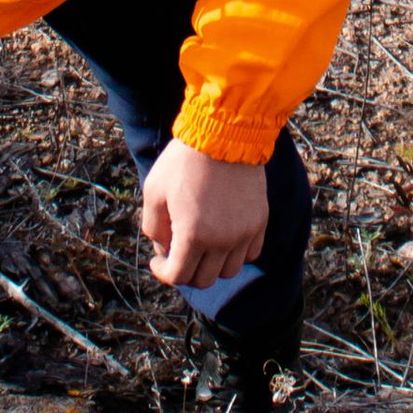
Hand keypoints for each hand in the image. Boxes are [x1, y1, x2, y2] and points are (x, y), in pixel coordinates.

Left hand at [140, 139, 270, 292]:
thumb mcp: (154, 191)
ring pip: (229, 270)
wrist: (224, 133)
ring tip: (201, 245)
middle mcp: (222, 241)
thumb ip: (153, 227)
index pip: (178, 276)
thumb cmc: (184, 160)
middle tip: (177, 252)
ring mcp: (245, 232)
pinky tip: (223, 238)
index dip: (163, 272)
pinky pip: (251, 253)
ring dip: (211, 264)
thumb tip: (163, 249)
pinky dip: (236, 254)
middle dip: (186, 271)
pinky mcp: (260, 221)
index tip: (158, 261)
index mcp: (193, 235)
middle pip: (204, 279)